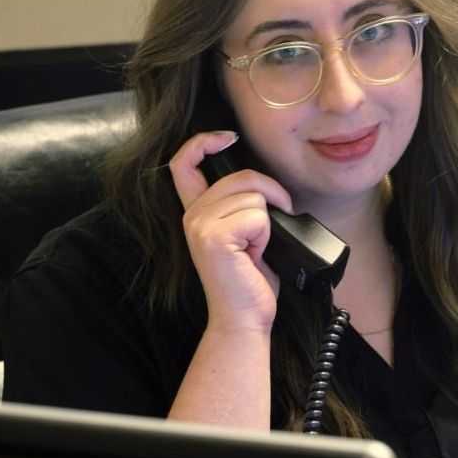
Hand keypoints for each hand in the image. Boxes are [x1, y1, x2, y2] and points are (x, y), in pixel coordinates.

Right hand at [169, 131, 292, 333]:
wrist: (244, 319)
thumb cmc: (250, 282)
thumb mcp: (245, 236)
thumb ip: (241, 206)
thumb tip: (265, 185)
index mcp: (196, 213)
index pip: (183, 163)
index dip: (204, 141)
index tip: (229, 138)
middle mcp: (192, 216)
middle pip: (241, 177)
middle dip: (271, 193)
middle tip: (275, 223)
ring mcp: (200, 225)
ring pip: (254, 196)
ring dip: (268, 222)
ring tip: (257, 248)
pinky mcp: (215, 237)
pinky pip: (258, 216)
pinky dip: (266, 235)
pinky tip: (255, 255)